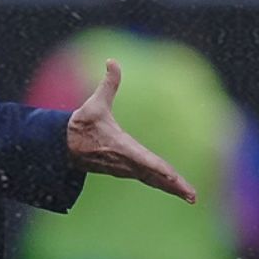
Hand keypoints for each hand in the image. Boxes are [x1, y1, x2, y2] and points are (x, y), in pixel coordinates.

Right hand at [67, 59, 196, 203]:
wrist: (66, 147)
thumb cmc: (83, 124)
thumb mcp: (95, 103)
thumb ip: (108, 83)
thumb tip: (112, 60)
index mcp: (121, 147)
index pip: (143, 159)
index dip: (158, 168)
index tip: (172, 176)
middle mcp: (126, 162)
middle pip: (154, 176)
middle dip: (173, 186)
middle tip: (192, 196)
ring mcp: (127, 169)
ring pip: (154, 181)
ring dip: (172, 189)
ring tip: (191, 197)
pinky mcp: (127, 171)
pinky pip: (149, 180)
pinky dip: (163, 185)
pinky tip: (176, 190)